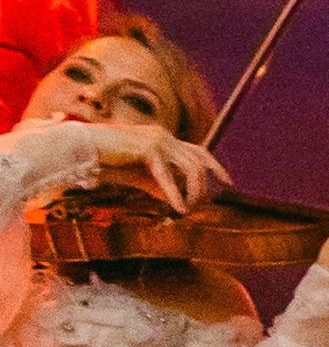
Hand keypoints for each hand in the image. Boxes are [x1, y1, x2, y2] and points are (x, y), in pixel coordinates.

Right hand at [78, 126, 221, 212]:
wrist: (80, 149)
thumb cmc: (109, 163)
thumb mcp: (142, 177)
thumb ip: (163, 186)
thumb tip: (183, 204)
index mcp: (164, 138)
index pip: (199, 152)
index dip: (216, 167)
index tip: (229, 183)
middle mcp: (164, 136)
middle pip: (198, 163)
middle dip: (202, 188)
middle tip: (198, 207)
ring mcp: (157, 139)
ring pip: (190, 169)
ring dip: (192, 192)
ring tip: (186, 210)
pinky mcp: (147, 148)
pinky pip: (168, 175)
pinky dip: (174, 193)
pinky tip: (178, 207)